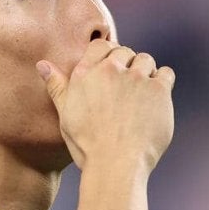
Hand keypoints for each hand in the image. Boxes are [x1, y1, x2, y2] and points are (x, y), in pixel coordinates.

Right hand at [37, 40, 175, 172]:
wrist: (115, 164)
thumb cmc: (87, 144)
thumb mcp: (65, 114)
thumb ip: (57, 86)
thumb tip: (42, 65)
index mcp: (86, 73)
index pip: (101, 45)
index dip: (109, 55)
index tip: (113, 70)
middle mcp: (111, 70)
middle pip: (126, 52)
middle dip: (128, 66)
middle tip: (127, 89)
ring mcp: (136, 78)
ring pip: (146, 60)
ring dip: (146, 72)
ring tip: (142, 95)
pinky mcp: (158, 89)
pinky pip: (166, 73)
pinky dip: (163, 82)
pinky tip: (156, 99)